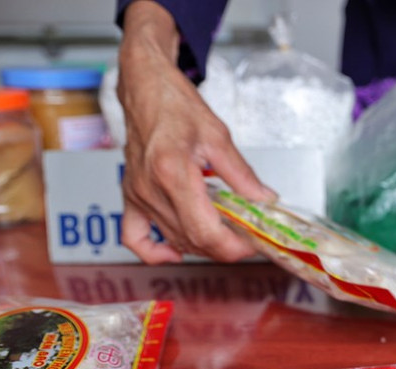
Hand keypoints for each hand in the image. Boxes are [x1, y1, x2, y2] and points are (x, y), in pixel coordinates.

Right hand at [118, 1, 276, 263]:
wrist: (145, 89)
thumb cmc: (177, 106)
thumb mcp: (218, 137)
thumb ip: (242, 174)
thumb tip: (264, 200)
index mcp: (173, 173)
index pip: (205, 231)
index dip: (232, 247)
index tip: (252, 243)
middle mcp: (151, 189)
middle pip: (192, 240)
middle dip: (224, 247)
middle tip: (247, 237)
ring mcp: (138, 196)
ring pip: (174, 240)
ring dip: (202, 246)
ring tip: (225, 233)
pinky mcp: (130, 196)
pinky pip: (134, 238)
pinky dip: (155, 252)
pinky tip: (176, 252)